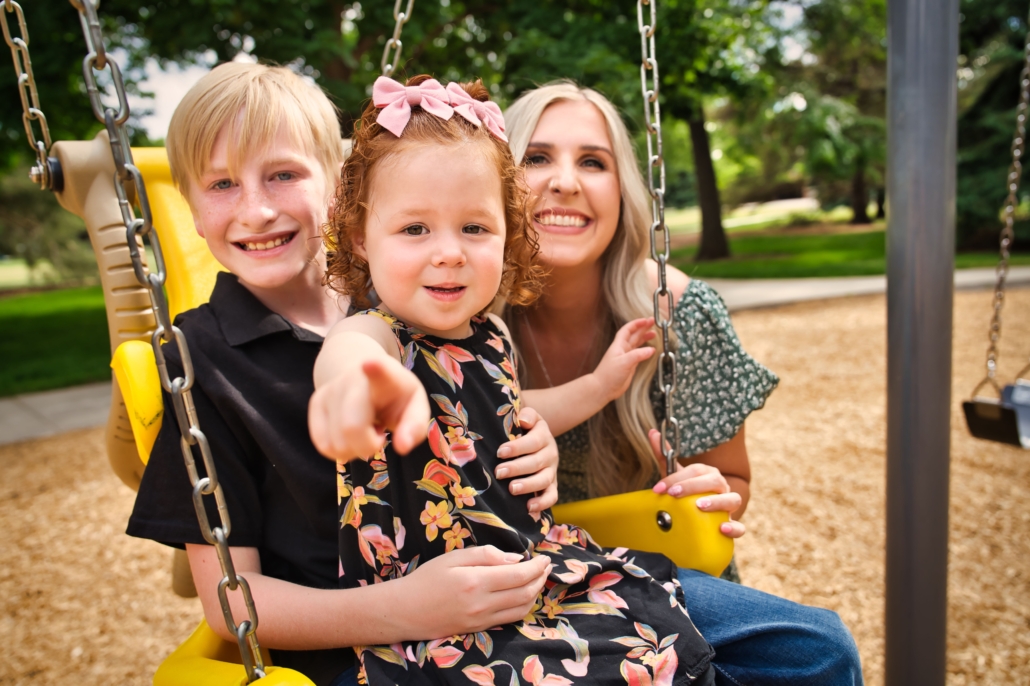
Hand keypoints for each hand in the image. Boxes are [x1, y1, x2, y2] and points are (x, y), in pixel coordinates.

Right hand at [309, 357, 429, 461]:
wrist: (365, 370)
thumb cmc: (394, 395)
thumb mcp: (414, 407)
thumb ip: (415, 427)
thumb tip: (402, 447)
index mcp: (385, 376)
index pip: (379, 371)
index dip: (375, 369)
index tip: (370, 363)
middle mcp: (352, 379)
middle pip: (351, 427)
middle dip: (368, 445)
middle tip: (379, 434)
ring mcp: (330, 390)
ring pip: (336, 443)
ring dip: (354, 449)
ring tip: (365, 429)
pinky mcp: (315, 403)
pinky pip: (324, 446)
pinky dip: (340, 450)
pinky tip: (350, 435)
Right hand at [396, 546, 550, 637]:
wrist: (405, 611)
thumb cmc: (426, 579)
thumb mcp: (453, 557)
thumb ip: (486, 555)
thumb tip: (516, 558)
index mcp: (476, 582)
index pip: (519, 574)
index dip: (537, 566)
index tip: (545, 557)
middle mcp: (482, 604)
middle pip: (525, 593)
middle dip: (541, 578)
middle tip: (546, 566)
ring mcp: (482, 620)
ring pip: (521, 609)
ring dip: (536, 593)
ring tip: (539, 579)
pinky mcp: (479, 629)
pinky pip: (510, 619)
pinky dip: (523, 606)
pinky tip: (525, 595)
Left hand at [495, 407, 557, 512]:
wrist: (536, 435)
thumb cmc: (523, 427)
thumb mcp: (527, 415)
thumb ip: (526, 414)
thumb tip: (524, 421)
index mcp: (543, 435)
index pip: (533, 442)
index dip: (517, 448)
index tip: (500, 452)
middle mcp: (550, 453)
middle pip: (536, 462)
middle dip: (517, 468)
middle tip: (499, 472)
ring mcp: (552, 470)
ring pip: (544, 480)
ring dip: (528, 486)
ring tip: (511, 489)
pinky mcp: (551, 485)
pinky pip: (551, 496)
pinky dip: (542, 503)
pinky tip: (528, 508)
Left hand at [591, 318, 655, 402]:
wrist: (603, 388)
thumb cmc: (609, 374)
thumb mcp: (624, 362)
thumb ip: (638, 355)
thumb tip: (651, 350)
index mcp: (619, 345)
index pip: (628, 330)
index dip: (636, 324)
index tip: (645, 320)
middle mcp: (623, 350)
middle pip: (634, 335)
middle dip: (643, 328)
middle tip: (653, 323)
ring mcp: (626, 358)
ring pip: (637, 344)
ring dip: (644, 338)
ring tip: (654, 334)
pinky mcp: (629, 366)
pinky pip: (639, 355)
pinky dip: (645, 351)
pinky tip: (651, 350)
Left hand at [648, 429, 745, 538]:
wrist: (698, 519)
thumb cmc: (687, 494)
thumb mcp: (675, 477)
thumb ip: (664, 456)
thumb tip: (653, 432)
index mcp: (708, 474)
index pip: (696, 470)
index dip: (677, 478)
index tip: (658, 488)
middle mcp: (722, 487)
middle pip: (714, 480)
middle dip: (692, 486)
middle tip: (673, 494)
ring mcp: (729, 506)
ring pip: (733, 499)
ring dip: (717, 502)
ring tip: (700, 506)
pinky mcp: (732, 526)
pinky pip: (740, 527)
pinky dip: (733, 528)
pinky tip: (722, 529)